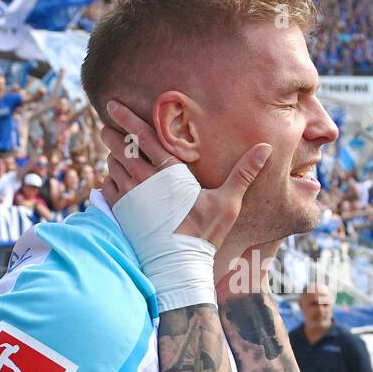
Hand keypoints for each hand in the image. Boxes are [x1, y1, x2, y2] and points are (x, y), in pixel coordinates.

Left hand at [100, 98, 269, 250]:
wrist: (178, 267)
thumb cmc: (205, 234)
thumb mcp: (228, 203)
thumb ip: (244, 173)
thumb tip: (265, 148)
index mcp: (168, 173)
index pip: (144, 136)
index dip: (127, 117)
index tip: (112, 105)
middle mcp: (144, 181)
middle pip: (121, 147)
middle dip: (113, 135)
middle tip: (107, 127)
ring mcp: (129, 198)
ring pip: (112, 167)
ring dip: (112, 157)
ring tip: (114, 153)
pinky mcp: (121, 214)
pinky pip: (107, 188)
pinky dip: (109, 180)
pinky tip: (113, 180)